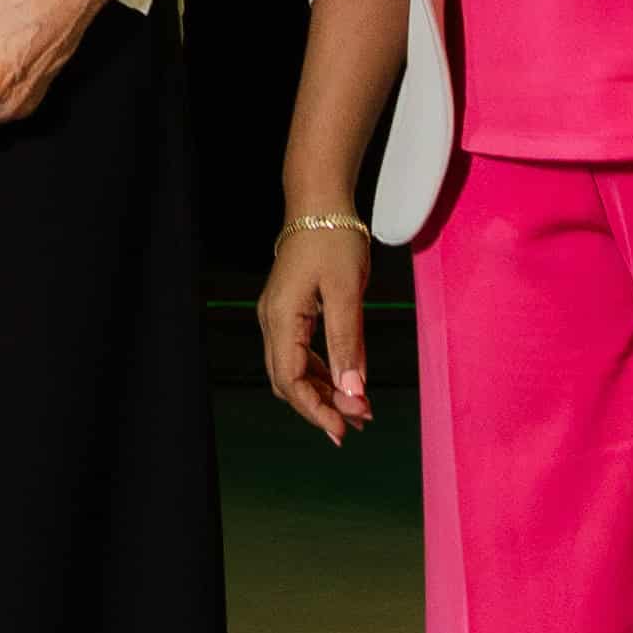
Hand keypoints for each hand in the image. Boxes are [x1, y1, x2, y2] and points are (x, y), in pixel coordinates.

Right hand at [260, 216, 373, 436]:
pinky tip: (345, 384)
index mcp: (281, 318)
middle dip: (322, 406)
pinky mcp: (288, 313)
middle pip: (287, 381)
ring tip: (359, 410)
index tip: (345, 429)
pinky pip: (299, 354)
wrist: (319, 203)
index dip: (316, 409)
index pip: (290, 380)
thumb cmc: (334, 239)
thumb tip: (353, 391)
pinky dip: (321, 374)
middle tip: (360, 422)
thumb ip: (347, 343)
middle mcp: (271, 321)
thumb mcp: (347, 291)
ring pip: (293, 371)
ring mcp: (277, 317)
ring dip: (323, 393)